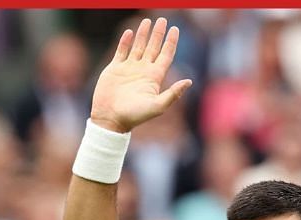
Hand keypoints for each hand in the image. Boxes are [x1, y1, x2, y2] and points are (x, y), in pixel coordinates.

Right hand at [89, 18, 191, 133]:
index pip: (166, 55)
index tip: (175, 29)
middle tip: (163, 19)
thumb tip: (189, 81)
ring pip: (138, 46)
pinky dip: (124, 41)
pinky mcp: (115, 69)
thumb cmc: (135, 115)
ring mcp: (129, 68)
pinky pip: (121, 51)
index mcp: (154, 77)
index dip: (171, 42)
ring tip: (147, 21)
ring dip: (143, 34)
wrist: (111, 118)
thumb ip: (173, 93)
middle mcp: (143, 70)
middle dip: (158, 34)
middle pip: (153, 47)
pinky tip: (129, 32)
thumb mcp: (158, 106)